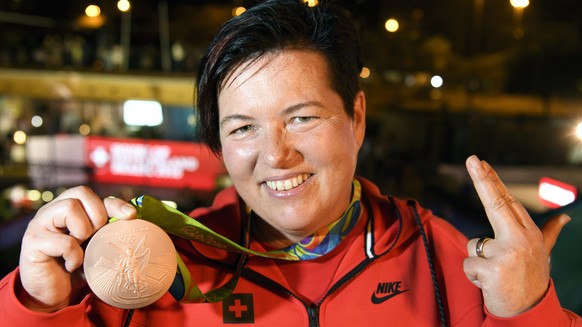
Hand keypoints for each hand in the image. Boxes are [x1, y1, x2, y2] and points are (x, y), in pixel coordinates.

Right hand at [18, 186, 136, 311]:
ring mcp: (39, 224)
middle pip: (80, 193)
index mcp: (66, 207)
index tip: (131, 215)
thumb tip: (133, 214)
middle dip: (97, 215)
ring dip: (84, 231)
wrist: (52, 294)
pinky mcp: (33, 242)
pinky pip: (65, 242)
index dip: (113, 202)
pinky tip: (71, 265)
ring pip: (69, 208)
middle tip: (97, 236)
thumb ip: (106, 226)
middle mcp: (51, 210)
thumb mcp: (95, 243)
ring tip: (82, 248)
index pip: (90, 193)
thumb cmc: (77, 265)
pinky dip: (74, 256)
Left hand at [463, 155, 569, 316]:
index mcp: (529, 233)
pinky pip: (468, 265)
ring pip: (473, 245)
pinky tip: (490, 283)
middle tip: (471, 158)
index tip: (479, 162)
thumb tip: (564, 217)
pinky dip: (473, 276)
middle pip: (495, 204)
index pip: (507, 201)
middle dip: (482, 179)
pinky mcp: (492, 269)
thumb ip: (549, 233)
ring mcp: (507, 254)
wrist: (530, 313)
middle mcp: (520, 240)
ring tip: (496, 274)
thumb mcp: (542, 253)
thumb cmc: (529, 279)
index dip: (492, 181)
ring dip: (477, 261)